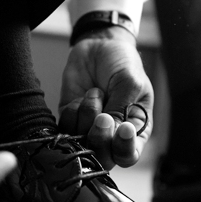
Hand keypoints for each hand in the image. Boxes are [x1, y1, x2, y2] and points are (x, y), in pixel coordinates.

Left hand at [58, 25, 153, 169]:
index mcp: (135, 130)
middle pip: (103, 158)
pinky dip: (72, 111)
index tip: (123, 128)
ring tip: (96, 92)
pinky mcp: (70, 120)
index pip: (129, 155)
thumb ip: (121, 109)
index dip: (124, 149)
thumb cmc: (123, 63)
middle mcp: (112, 135)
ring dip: (87, 116)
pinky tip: (81, 96)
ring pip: (81, 143)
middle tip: (102, 116)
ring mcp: (88, 129)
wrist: (100, 43)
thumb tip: (110, 131)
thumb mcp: (130, 82)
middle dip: (100, 138)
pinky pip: (65, 128)